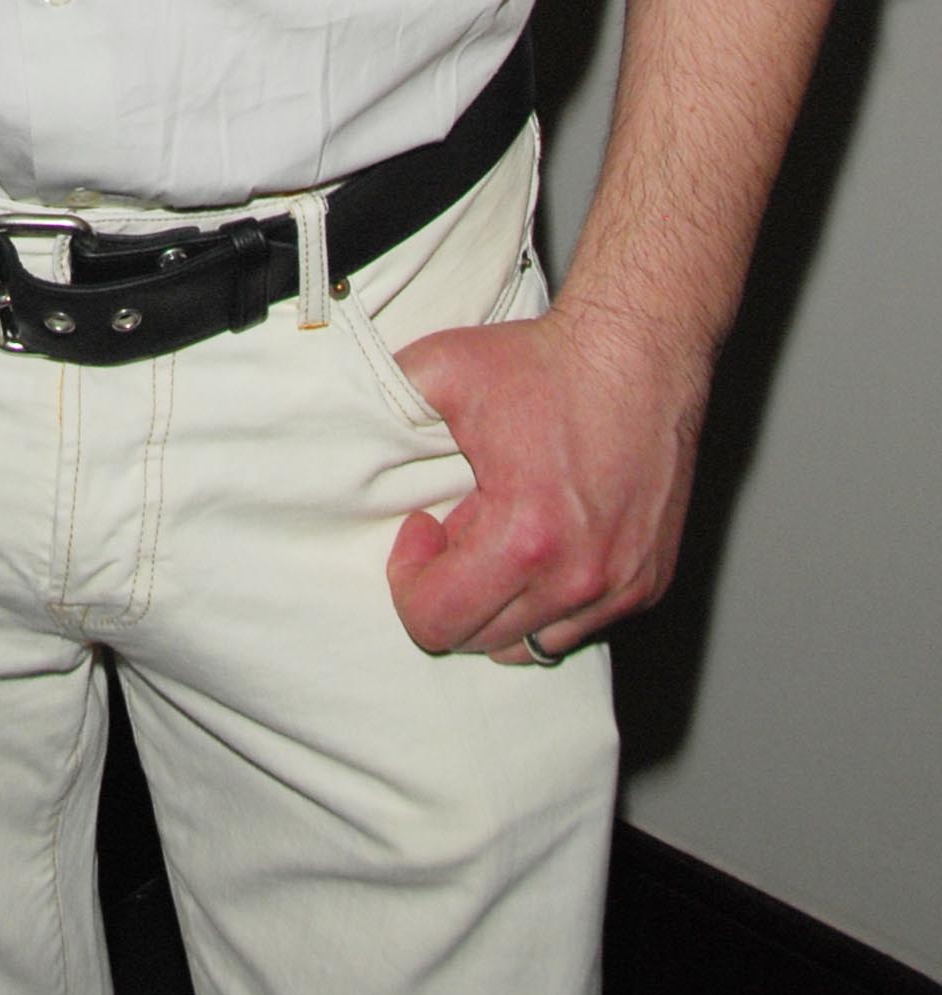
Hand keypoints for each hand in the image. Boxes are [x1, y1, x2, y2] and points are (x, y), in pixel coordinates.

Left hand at [383, 298, 710, 659]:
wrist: (639, 350)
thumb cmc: (549, 362)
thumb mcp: (443, 371)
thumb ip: (386, 405)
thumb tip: (346, 425)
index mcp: (525, 541)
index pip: (437, 622)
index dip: (409, 579)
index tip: (421, 526)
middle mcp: (579, 580)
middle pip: (481, 640)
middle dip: (451, 591)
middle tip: (455, 528)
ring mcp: (620, 587)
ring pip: (532, 644)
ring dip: (499, 605)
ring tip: (496, 539)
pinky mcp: (648, 582)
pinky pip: (580, 625)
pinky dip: (549, 601)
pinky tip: (541, 544)